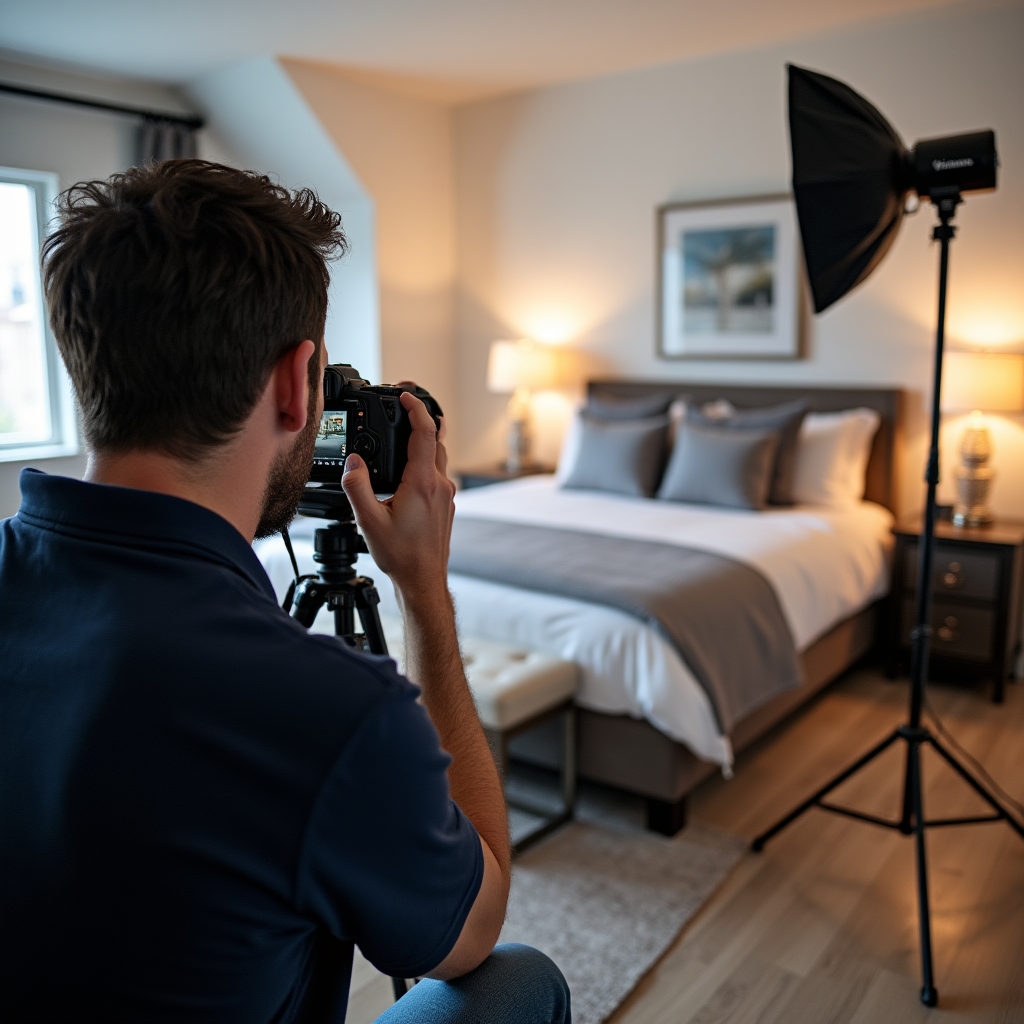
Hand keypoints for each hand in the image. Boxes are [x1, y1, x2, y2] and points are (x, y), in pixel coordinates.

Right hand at [341, 390, 454, 606]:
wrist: (423, 581)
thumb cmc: (400, 556)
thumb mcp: (368, 521)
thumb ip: (357, 487)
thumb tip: (353, 462)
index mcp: (422, 483)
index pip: (424, 432)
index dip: (415, 407)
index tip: (404, 394)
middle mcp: (439, 485)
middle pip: (434, 439)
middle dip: (418, 419)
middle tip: (401, 408)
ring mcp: (446, 495)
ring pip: (437, 456)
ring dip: (422, 441)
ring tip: (401, 433)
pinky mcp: (446, 505)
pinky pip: (437, 472)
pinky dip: (424, 460)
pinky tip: (406, 469)